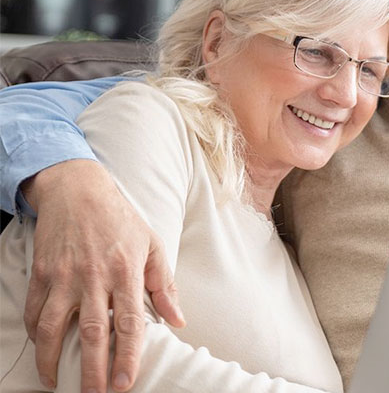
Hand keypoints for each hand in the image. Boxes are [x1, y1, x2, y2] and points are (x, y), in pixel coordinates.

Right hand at [22, 159, 185, 391]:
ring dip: (54, 361)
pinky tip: (43, 349)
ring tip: (58, 383)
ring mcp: (65, 276)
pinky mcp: (42, 272)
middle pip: (94, 334)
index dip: (128, 357)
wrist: (78, 190)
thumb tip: (177, 320)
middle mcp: (95, 277)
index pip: (130, 323)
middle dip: (94, 371)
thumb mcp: (152, 244)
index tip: (126, 383)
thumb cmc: (121, 219)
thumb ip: (165, 285)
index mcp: (127, 271)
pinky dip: (37, 335)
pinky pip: (36, 311)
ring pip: (56, 328)